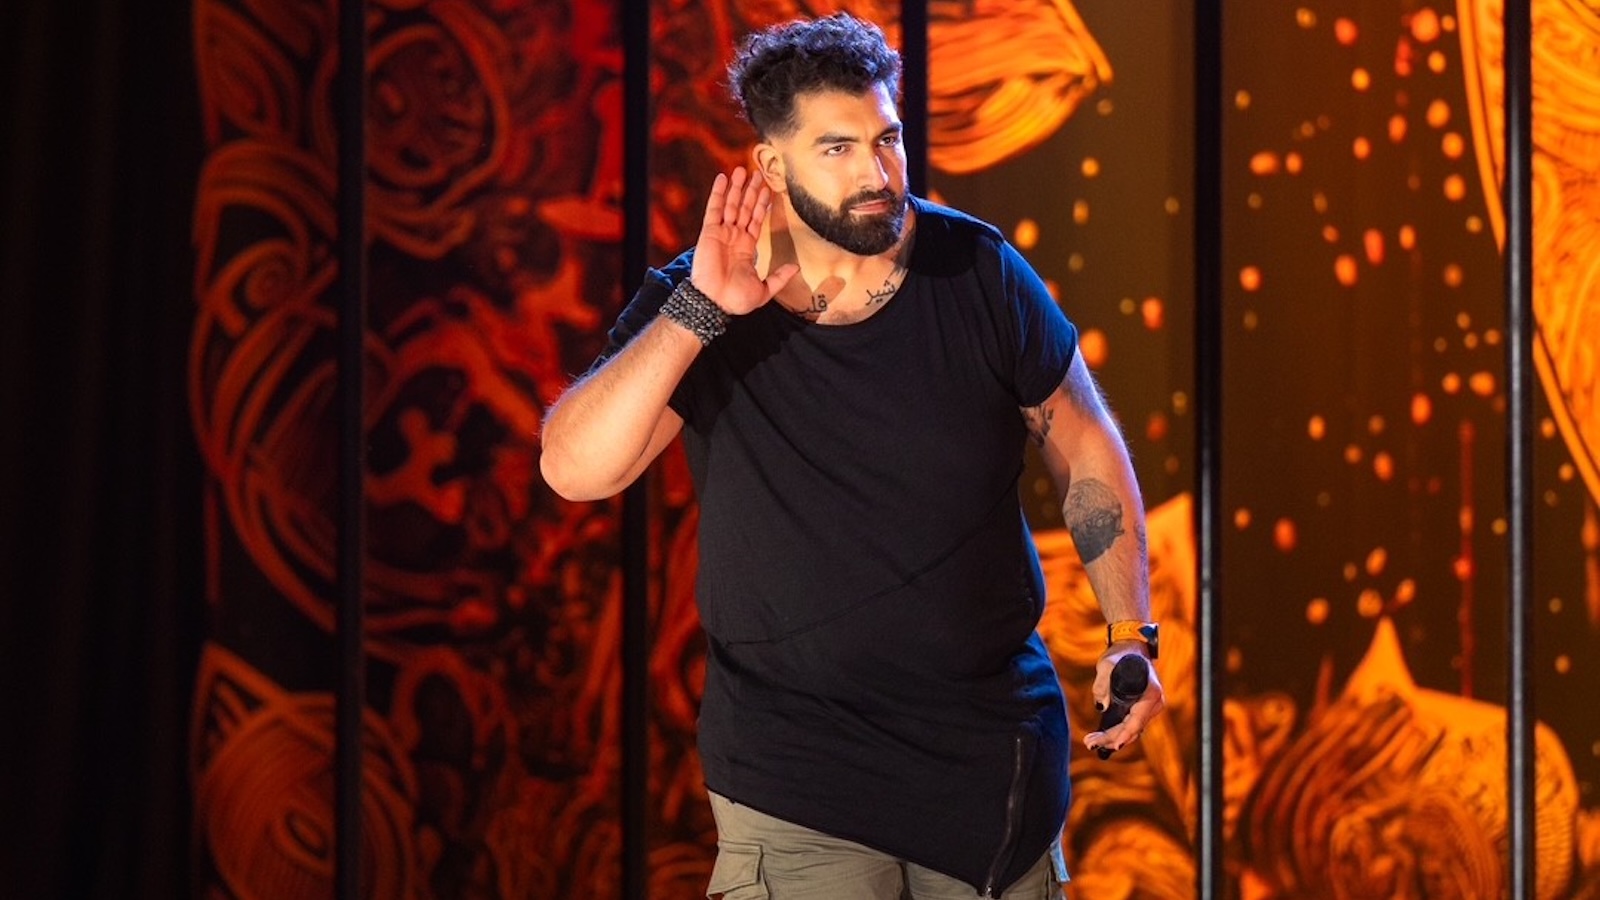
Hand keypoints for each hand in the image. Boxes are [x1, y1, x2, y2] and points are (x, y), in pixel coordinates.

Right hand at [689, 167, 798, 314]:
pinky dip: (718, 193)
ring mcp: (722, 233)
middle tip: (758, 173)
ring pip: (731, 204)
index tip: (768, 190)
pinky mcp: (709, 232)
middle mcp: (734, 237)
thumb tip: (795, 268)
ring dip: (736, 187)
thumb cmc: (736, 300)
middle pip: (744, 208)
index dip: (761, 205)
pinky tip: (723, 178)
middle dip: (751, 191)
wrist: (714, 302)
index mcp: (747, 247)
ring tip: (742, 169)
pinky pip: (714, 209)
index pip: (756, 220)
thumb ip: (779, 278)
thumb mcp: (764, 290)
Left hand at [1082, 644, 1165, 757]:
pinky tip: (1102, 736)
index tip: (1111, 746)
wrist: (1131, 646)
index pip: (1137, 721)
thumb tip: (1101, 706)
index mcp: (1151, 693)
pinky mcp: (1143, 707)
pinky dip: (1118, 731)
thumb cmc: (1120, 653)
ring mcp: (1151, 706)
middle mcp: (1155, 702)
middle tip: (1090, 743)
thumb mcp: (1107, 664)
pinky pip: (1132, 724)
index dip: (1124, 735)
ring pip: (1133, 729)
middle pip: (1134, 729)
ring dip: (1113, 737)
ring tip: (1092, 741)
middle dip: (1112, 738)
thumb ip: (1102, 684)